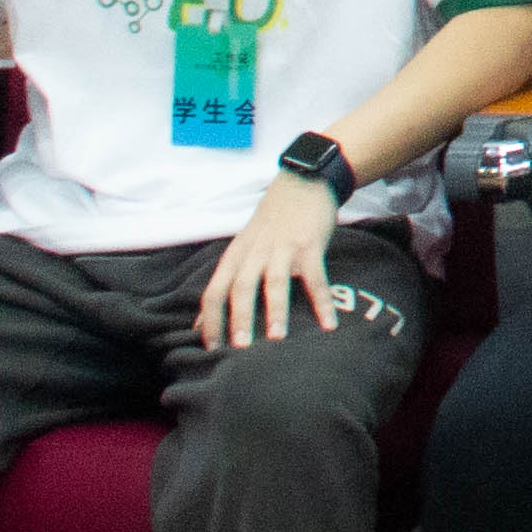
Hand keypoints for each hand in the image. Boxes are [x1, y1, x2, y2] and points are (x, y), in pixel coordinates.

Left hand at [196, 169, 341, 348]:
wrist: (303, 182)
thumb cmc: (271, 222)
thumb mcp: (244, 246)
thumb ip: (228, 280)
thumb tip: (203, 322)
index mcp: (236, 254)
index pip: (215, 289)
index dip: (210, 319)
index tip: (212, 348)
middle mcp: (256, 251)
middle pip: (241, 286)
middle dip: (240, 318)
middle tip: (241, 348)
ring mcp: (284, 247)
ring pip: (275, 281)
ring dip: (276, 310)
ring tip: (277, 338)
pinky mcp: (310, 244)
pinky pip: (316, 277)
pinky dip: (322, 301)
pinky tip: (328, 324)